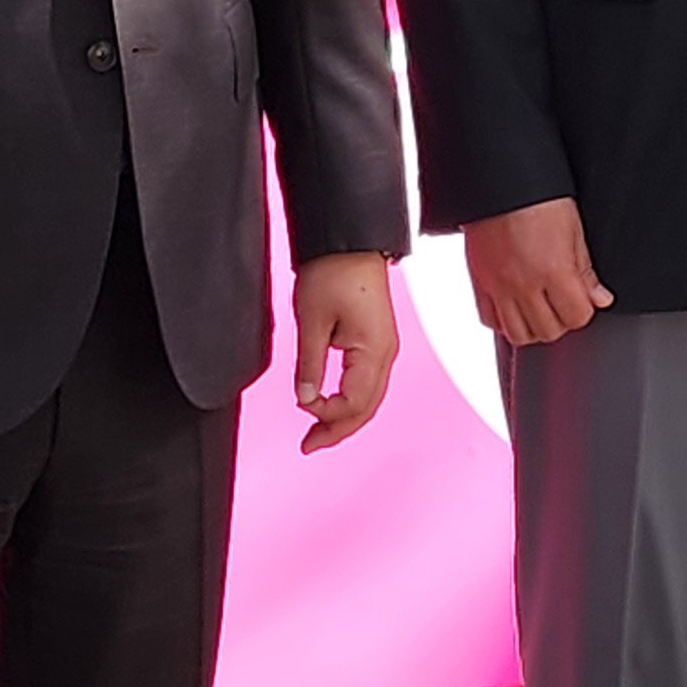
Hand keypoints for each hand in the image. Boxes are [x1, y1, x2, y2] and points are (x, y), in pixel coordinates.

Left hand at [290, 252, 400, 451]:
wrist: (350, 240)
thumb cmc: (335, 271)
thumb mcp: (311, 321)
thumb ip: (309, 365)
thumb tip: (305, 398)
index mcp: (374, 351)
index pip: (353, 402)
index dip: (325, 413)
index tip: (300, 406)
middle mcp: (385, 353)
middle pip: (366, 408)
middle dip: (338, 430)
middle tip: (308, 446)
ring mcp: (384, 348)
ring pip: (368, 398)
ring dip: (344, 418)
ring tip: (317, 433)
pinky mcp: (376, 340)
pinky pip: (367, 382)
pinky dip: (350, 400)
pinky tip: (332, 404)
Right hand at [463, 197, 612, 347]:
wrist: (499, 180)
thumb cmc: (538, 196)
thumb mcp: (574, 228)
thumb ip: (586, 270)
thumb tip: (600, 298)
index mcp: (553, 270)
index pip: (576, 317)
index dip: (584, 310)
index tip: (583, 299)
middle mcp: (523, 284)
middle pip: (548, 332)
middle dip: (561, 322)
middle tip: (563, 304)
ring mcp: (498, 286)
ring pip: (518, 334)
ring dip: (533, 327)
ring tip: (541, 309)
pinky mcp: (480, 282)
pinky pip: (489, 320)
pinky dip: (504, 321)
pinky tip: (515, 306)